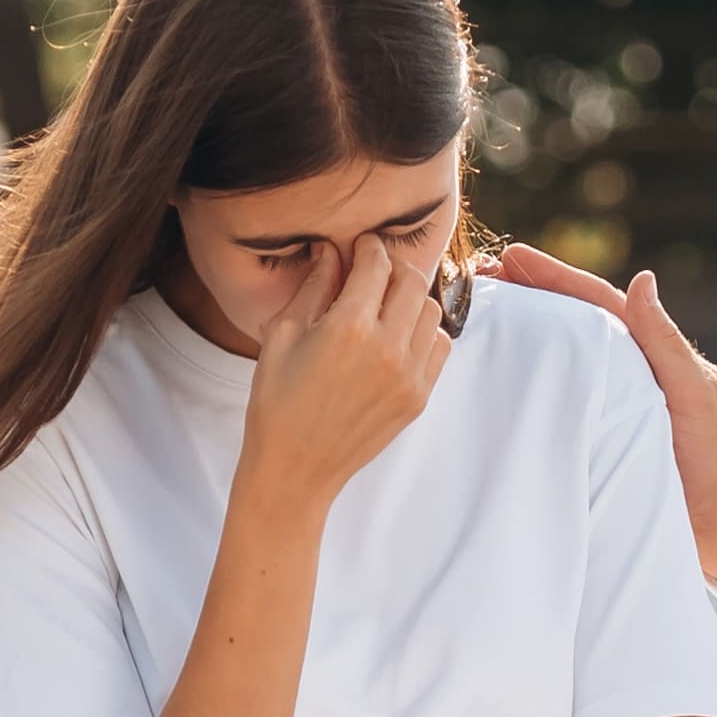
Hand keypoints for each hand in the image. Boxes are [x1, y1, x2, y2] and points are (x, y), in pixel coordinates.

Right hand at [238, 231, 449, 510]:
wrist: (296, 469)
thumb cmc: (277, 401)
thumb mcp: (282, 335)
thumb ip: (313, 287)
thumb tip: (330, 249)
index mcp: (349, 327)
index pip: (377, 264)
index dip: (369, 247)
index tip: (361, 247)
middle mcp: (387, 348)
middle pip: (412, 281)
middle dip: (393, 268)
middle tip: (375, 272)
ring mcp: (409, 376)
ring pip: (430, 312)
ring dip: (410, 299)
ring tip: (385, 307)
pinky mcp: (418, 398)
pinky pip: (438, 347)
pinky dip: (423, 333)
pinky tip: (396, 338)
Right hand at [495, 243, 716, 575]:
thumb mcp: (692, 390)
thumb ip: (663, 341)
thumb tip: (642, 280)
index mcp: (645, 352)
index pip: (593, 302)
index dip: (554, 277)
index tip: (511, 257)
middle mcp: (621, 373)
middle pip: (567, 324)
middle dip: (526, 297)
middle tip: (478, 279)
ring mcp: (605, 406)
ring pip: (558, 362)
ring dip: (520, 337)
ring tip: (478, 318)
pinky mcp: (593, 441)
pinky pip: (555, 405)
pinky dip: (526, 387)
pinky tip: (494, 382)